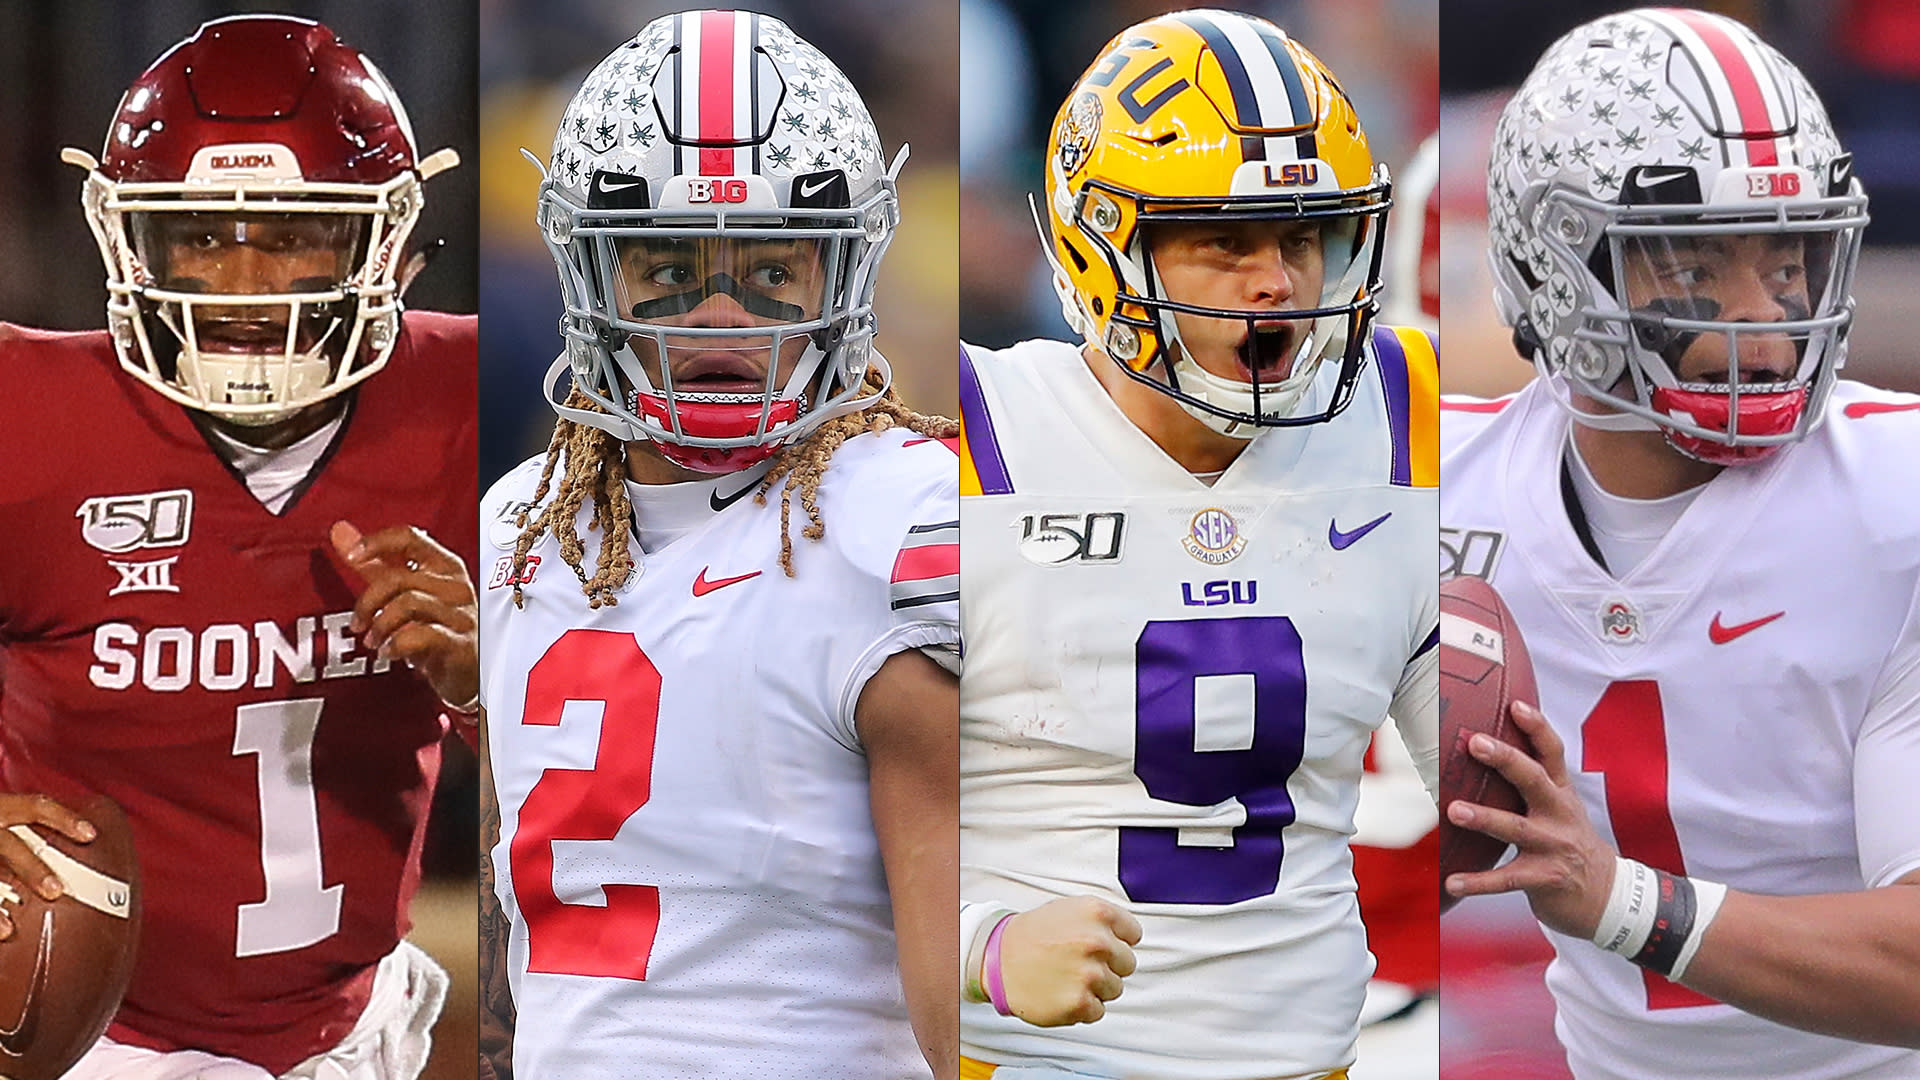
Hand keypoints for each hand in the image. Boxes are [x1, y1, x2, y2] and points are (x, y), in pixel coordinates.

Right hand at [0, 794, 94, 937]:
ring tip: (11, 929)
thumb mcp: (4, 817)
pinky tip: (0, 930)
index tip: (90, 835)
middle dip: (31, 869)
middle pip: (8, 845)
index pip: (34, 807)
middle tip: (56, 891)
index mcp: (0, 808)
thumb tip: (75, 861)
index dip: (63, 818)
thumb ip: (28, 834)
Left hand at [330, 521, 477, 709]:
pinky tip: (391, 652)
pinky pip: (423, 635)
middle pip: (400, 577)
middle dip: (368, 602)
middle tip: (358, 622)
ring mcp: (462, 614)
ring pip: (408, 604)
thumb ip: (374, 563)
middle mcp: (456, 586)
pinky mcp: (462, 643)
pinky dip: (397, 645)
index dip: (377, 542)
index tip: (351, 555)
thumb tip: (340, 532)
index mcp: (444, 567)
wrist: (470, 673)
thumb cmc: (440, 630)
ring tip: (374, 641)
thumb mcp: (405, 593)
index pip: (410, 538)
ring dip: (380, 626)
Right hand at [997, 896, 1141, 1025]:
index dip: (1116, 941)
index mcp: (1097, 913)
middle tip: (1079, 962)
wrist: (997, 960)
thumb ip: (1103, 921)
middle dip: (1107, 965)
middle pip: (1127, 964)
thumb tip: (1129, 936)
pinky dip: (1082, 1006)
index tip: (1099, 945)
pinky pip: (1098, 1010)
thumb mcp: (1070, 909)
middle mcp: (1096, 941)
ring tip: (1067, 976)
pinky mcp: (1080, 1003)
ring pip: (1114, 989)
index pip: (1133, 934)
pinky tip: (1062, 991)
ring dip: (1095, 987)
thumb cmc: (1033, 935)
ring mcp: (1089, 974)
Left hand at [1443, 700, 1616, 938]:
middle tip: (1475, 743)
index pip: (1552, 753)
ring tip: (1454, 811)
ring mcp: (1553, 846)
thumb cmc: (1570, 842)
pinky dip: (1479, 881)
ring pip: (1516, 828)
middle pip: (1534, 780)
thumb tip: (1485, 745)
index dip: (1537, 727)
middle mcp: (1559, 815)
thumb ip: (1532, 781)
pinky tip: (1453, 881)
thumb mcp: (1560, 807)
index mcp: (1561, 793)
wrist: (1607, 896)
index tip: (1516, 705)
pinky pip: (1507, 879)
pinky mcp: (1545, 878)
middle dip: (1506, 760)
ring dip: (1484, 818)